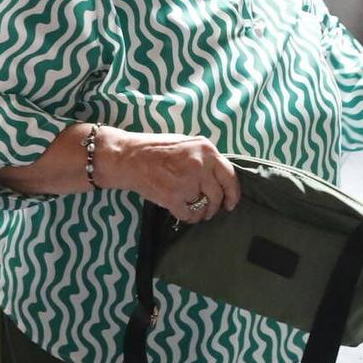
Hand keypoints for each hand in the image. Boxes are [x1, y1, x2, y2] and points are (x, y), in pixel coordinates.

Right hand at [110, 130, 240, 223]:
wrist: (130, 157)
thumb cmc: (156, 149)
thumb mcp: (187, 144)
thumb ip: (205, 159)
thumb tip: (220, 179)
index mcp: (206, 150)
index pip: (229, 175)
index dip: (232, 192)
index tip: (231, 202)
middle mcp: (200, 165)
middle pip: (218, 194)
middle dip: (215, 206)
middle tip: (211, 210)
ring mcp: (187, 181)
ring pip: (203, 206)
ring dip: (200, 212)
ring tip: (195, 211)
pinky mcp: (173, 197)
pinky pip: (188, 214)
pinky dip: (187, 217)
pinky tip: (182, 212)